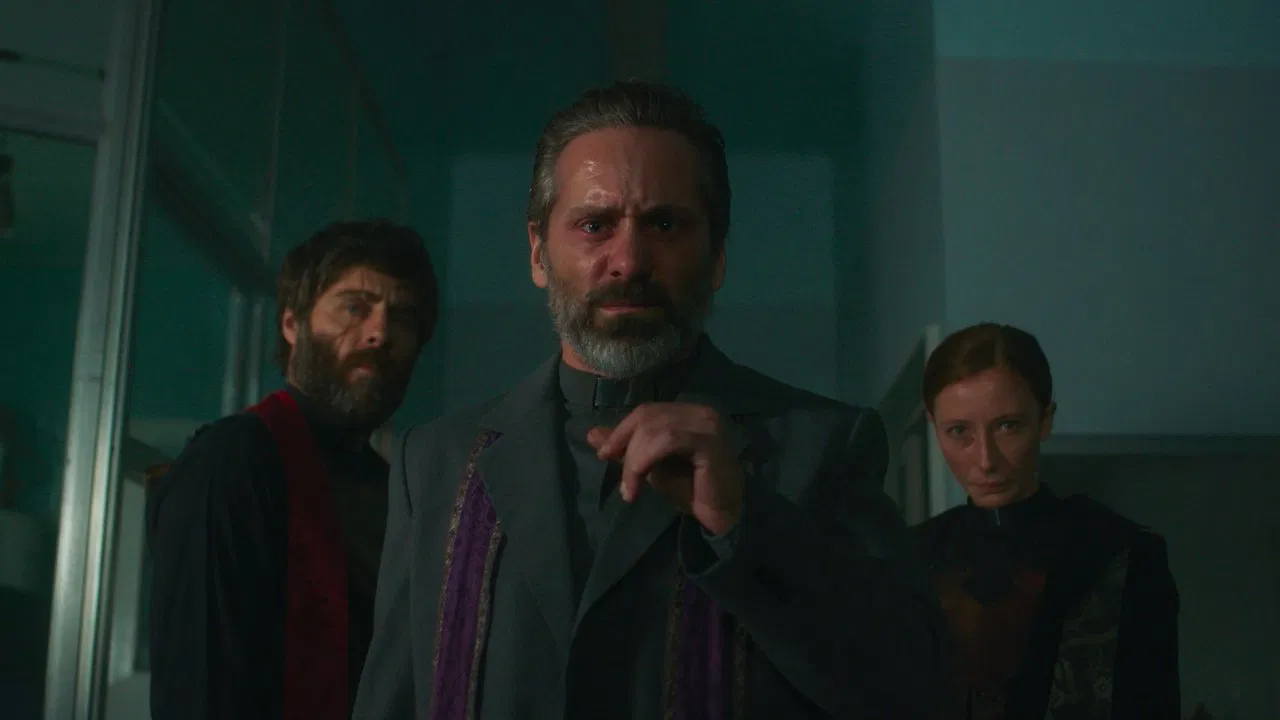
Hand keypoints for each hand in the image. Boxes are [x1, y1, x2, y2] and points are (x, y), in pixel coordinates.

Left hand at [586, 402, 743, 535]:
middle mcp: (700, 411)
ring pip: (654, 428)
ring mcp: (707, 423)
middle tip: (617, 475)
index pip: (647, 411)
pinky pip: (667, 440)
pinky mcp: (709, 440)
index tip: (603, 454)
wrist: (720, 515)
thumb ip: (627, 448)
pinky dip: (644, 461)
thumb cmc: (690, 490)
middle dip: (624, 444)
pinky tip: (638, 484)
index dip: (621, 430)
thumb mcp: (651, 466)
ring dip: (634, 459)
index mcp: (688, 412)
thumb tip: (592, 433)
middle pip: (647, 416)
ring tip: (629, 489)